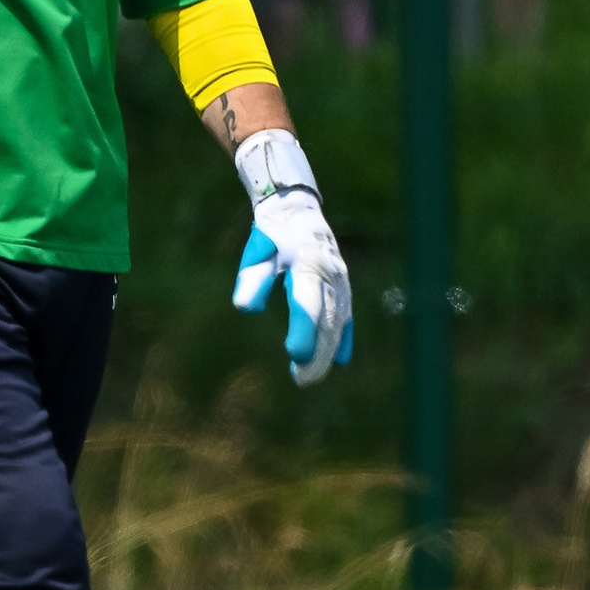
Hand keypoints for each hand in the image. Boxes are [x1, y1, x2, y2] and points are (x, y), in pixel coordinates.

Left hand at [230, 129, 352, 385]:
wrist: (296, 209)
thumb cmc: (271, 234)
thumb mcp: (258, 252)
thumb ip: (253, 279)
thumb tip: (245, 308)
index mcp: (307, 262)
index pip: (307, 302)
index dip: (304, 330)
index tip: (295, 356)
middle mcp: (330, 273)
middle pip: (327, 319)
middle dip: (317, 351)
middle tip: (302, 380)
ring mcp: (340, 280)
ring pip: (338, 321)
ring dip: (326, 351)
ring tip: (309, 377)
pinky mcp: (343, 286)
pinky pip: (345, 315)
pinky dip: (342, 337)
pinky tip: (338, 360)